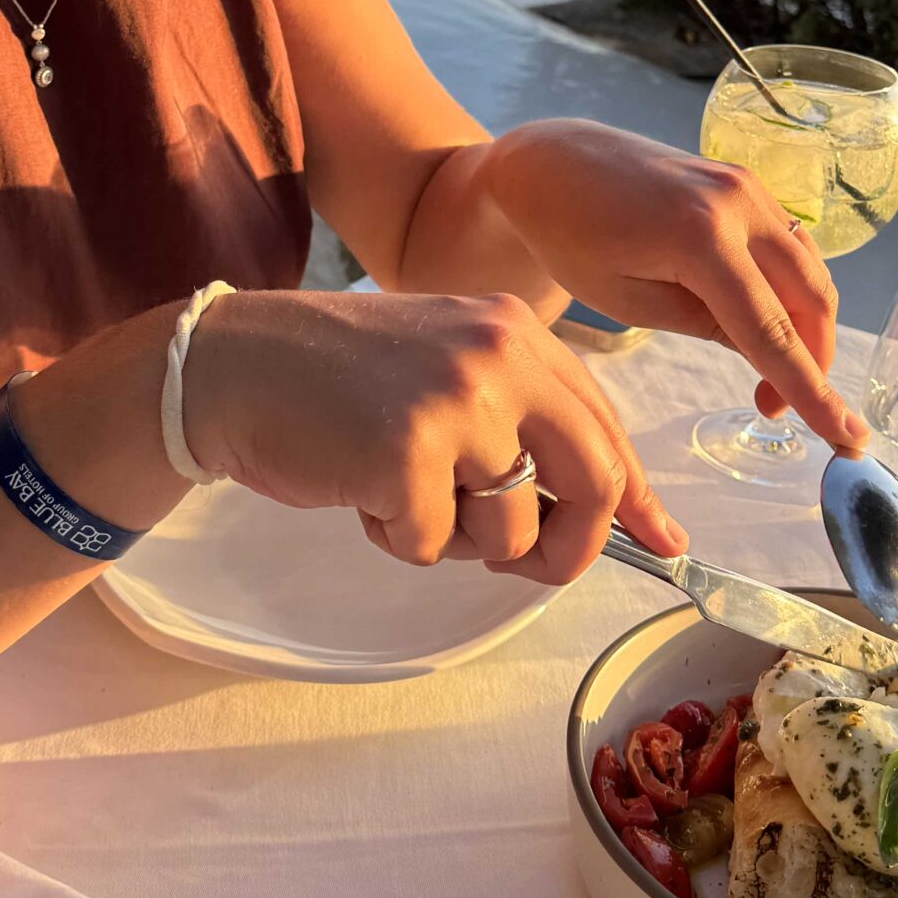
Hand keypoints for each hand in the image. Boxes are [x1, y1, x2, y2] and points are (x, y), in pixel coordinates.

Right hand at [182, 288, 688, 582]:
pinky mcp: (406, 453)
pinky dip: (401, 539)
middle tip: (532, 566)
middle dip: (570, 546)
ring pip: (511, 528)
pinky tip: (361, 491)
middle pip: (592, 481)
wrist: (235, 364)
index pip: (606, 426)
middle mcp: (499, 356)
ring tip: (404, 493)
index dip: (635, 494)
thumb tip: (634, 515)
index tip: (662, 541)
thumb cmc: (342, 380)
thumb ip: (529, 424)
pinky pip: (435, 544)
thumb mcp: (451, 370)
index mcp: (516, 332)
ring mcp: (456, 402)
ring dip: (460, 539)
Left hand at [486, 121, 866, 453]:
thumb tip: (770, 355)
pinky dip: (791, 290)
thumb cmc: (571, 236)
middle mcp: (738, 202)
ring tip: (765, 375)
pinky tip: (760, 322)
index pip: (772, 330)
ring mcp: (747, 185)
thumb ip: (707, 326)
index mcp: (701, 236)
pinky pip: (790, 245)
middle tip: (772, 409)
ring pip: (810, 271)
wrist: (551, 162)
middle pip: (811, 298)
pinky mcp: (744, 182)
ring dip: (805, 327)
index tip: (848, 439)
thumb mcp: (628, 301)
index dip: (812, 392)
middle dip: (811, 362)